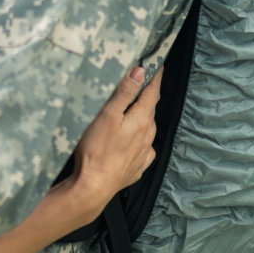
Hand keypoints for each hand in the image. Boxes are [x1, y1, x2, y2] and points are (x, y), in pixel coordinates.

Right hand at [36, 67, 159, 232]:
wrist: (94, 186)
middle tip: (141, 86)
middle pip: (150, 111)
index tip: (159, 66)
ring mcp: (143, 154)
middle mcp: (147, 136)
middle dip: (147, 97)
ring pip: (147, 130)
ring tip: (133, 113)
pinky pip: (142, 149)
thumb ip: (124, 92)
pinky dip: (139, 141)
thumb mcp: (107, 114)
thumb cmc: (96, 149)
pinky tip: (130, 142)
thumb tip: (140, 72)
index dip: (156, 78)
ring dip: (143, 119)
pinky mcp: (136, 168)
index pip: (152, 93)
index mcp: (142, 120)